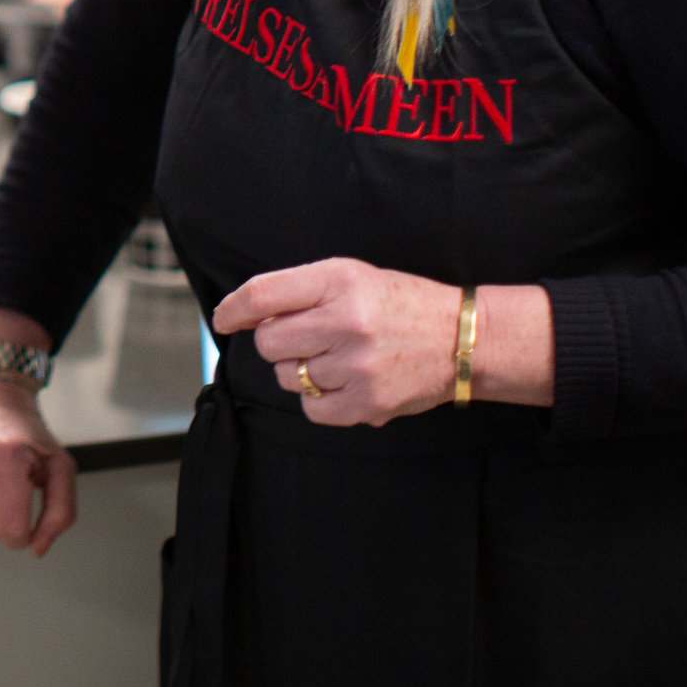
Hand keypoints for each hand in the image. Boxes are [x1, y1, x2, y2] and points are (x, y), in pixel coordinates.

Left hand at [210, 257, 458, 426]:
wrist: (462, 339)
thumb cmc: (398, 304)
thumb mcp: (350, 276)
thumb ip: (297, 290)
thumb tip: (242, 314)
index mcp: (338, 281)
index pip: (262, 295)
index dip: (233, 310)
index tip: (224, 320)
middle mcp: (346, 321)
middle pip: (268, 342)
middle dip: (277, 342)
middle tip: (305, 339)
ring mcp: (358, 365)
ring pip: (289, 377)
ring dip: (302, 371)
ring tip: (336, 359)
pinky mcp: (369, 403)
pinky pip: (312, 409)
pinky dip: (318, 401)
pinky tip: (341, 384)